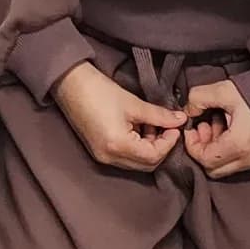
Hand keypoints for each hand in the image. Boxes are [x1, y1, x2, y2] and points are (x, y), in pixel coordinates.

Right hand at [54, 63, 184, 175]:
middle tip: (167, 128)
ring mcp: (102, 157)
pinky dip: (137, 147)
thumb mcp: (133, 103)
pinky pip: (125, 157)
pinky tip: (138, 128)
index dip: (168, 143)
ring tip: (151, 125)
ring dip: (149, 148)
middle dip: (161, 147)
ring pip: (136, 163)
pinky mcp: (98, 151)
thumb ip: (159, 115)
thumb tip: (180, 120)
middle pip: (146, 165)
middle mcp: (109, 157)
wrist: (69, 83)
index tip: (175, 127)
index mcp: (118, 146)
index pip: (153, 156)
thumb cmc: (99, 90)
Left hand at [180, 78, 249, 180]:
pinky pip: (240, 162)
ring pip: (226, 167)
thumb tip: (188, 110)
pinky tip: (230, 127)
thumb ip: (198, 99)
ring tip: (217, 122)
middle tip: (204, 126)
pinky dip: (229, 149)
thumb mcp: (224, 90)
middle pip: (213, 169)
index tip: (191, 128)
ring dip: (216, 149)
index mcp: (239, 145)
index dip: (192, 145)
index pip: (204, 159)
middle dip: (203, 149)